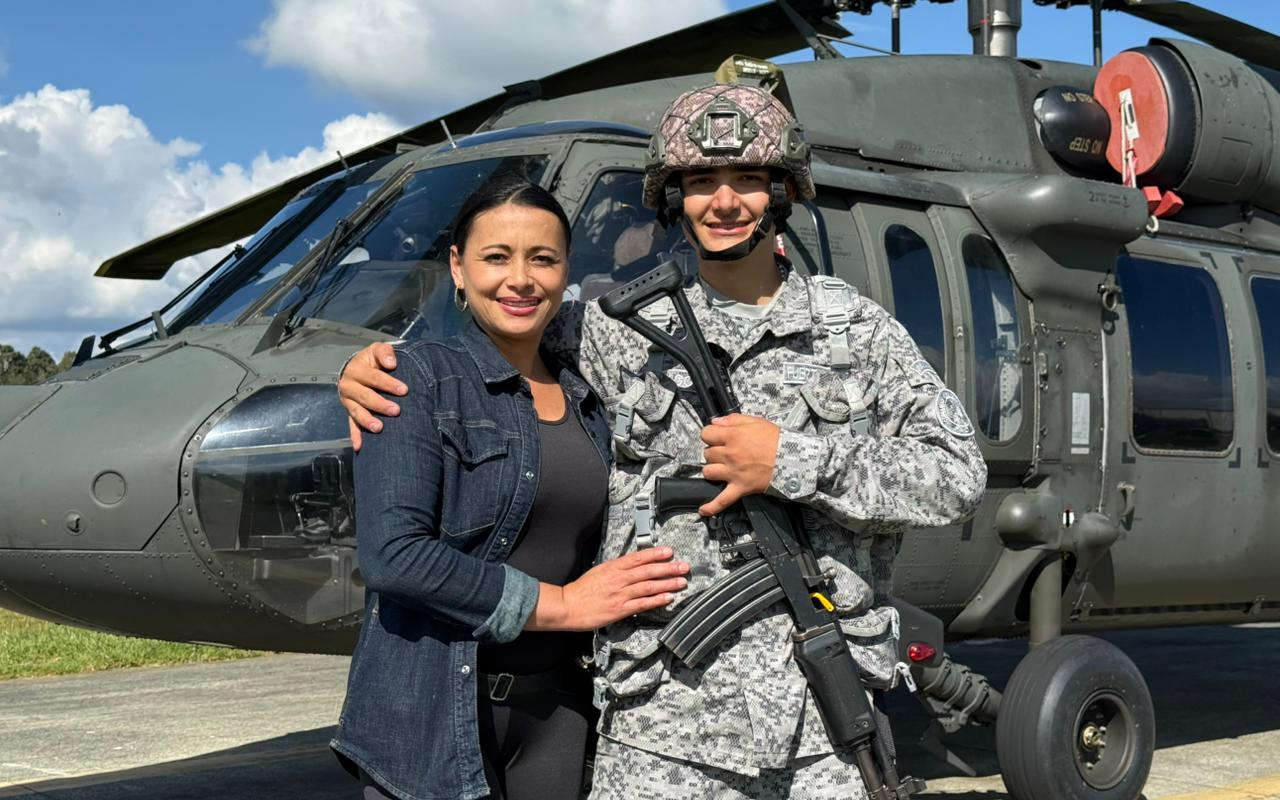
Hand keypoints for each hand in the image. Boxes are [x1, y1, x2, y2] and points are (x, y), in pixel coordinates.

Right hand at [339, 342, 405, 451]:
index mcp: (356, 369)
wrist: (357, 369)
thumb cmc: (372, 361)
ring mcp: (348, 401)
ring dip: (367, 421)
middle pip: (365, 396)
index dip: (389, 384)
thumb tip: (392, 363)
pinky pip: (352, 425)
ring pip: (357, 412)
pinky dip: (355, 436)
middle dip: (380, 404)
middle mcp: (349, 385)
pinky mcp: (349, 412)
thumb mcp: (377, 350)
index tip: (405, 390)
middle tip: (397, 411)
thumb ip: (385, 353)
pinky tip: (359, 447)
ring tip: (379, 428)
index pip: (373, 377)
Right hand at [528, 547, 689, 631]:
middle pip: (647, 571)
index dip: (655, 554)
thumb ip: (616, 568)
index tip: (669, 552)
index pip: (638, 558)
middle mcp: (619, 579)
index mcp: (613, 568)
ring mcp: (620, 594)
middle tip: (683, 566)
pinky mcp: (620, 609)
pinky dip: (656, 600)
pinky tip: (668, 598)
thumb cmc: (581, 590)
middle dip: (668, 568)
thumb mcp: (599, 571)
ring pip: (648, 586)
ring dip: (667, 584)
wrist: (567, 606)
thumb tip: (633, 565)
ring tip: (681, 582)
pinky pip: (642, 604)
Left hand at [699, 413, 779, 516]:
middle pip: (707, 453)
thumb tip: (715, 421)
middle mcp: (730, 454)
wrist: (792, 459)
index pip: (706, 434)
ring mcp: (733, 472)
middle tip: (725, 452)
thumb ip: (733, 419)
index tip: (715, 437)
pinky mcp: (740, 487)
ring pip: (708, 472)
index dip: (710, 434)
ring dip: (712, 470)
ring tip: (721, 468)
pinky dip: (712, 506)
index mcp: (733, 436)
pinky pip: (722, 500)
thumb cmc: (776, 440)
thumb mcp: (755, 422)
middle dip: (714, 451)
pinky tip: (704, 510)